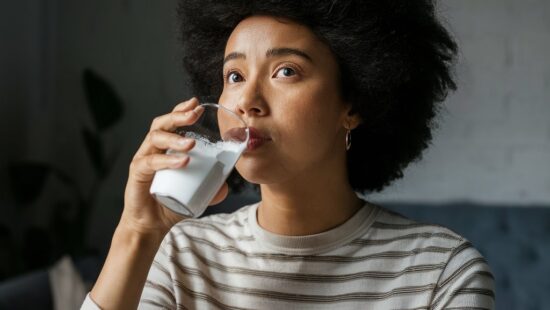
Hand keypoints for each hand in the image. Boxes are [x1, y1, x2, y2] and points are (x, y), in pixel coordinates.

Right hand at [120, 97, 228, 235]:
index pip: (172, 123)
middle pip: (162, 124)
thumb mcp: (196, 195)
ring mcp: (143, 159)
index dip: (183, 110)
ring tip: (192, 143)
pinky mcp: (137, 173)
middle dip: (179, 116)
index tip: (197, 104)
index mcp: (165, 148)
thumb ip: (210, 189)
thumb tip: (225, 187)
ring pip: (156, 138)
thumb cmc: (170, 205)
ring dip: (175, 138)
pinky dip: (168, 160)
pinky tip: (183, 162)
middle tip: (195, 113)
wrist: (151, 225)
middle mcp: (152, 149)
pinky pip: (151, 162)